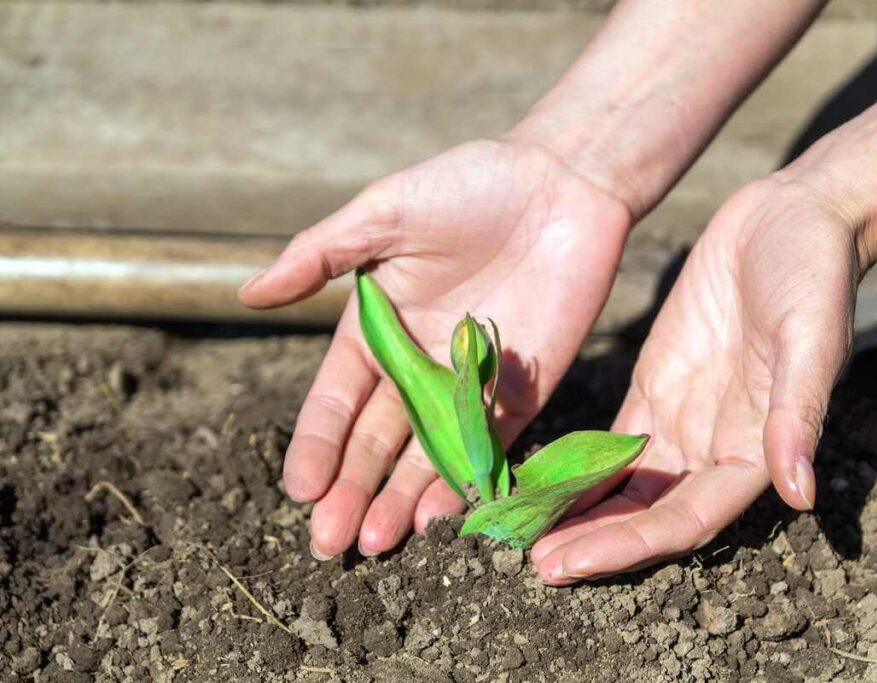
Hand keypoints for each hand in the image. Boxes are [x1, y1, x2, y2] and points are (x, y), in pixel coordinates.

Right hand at [239, 139, 630, 558]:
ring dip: (399, 499)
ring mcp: (468, 382)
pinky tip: (437, 517)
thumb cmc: (468, 185)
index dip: (318, 445)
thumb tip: (249, 293)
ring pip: (426, 454)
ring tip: (374, 543)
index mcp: (376, 327)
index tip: (300, 489)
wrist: (563, 181)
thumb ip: (320, 254)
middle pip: (376, 440)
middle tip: (329, 544)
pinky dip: (463, 481)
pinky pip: (487, 445)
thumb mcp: (384, 211)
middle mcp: (418, 363)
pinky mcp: (521, 391)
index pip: (337, 399)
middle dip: (351, 490)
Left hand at [531, 177, 857, 583]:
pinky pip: (610, 442)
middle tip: (530, 563)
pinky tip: (537, 480)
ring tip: (520, 532)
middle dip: (592, 542)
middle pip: (646, 515)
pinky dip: (576, 466)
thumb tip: (799, 494)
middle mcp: (713, 448)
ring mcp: (681, 419)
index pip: (685, 519)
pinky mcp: (655, 386)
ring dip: (578, 514)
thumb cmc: (814, 276)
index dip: (629, 546)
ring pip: (623, 486)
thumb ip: (797, 415)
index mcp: (755, 450)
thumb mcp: (809, 339)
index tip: (570, 563)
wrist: (791, 218)